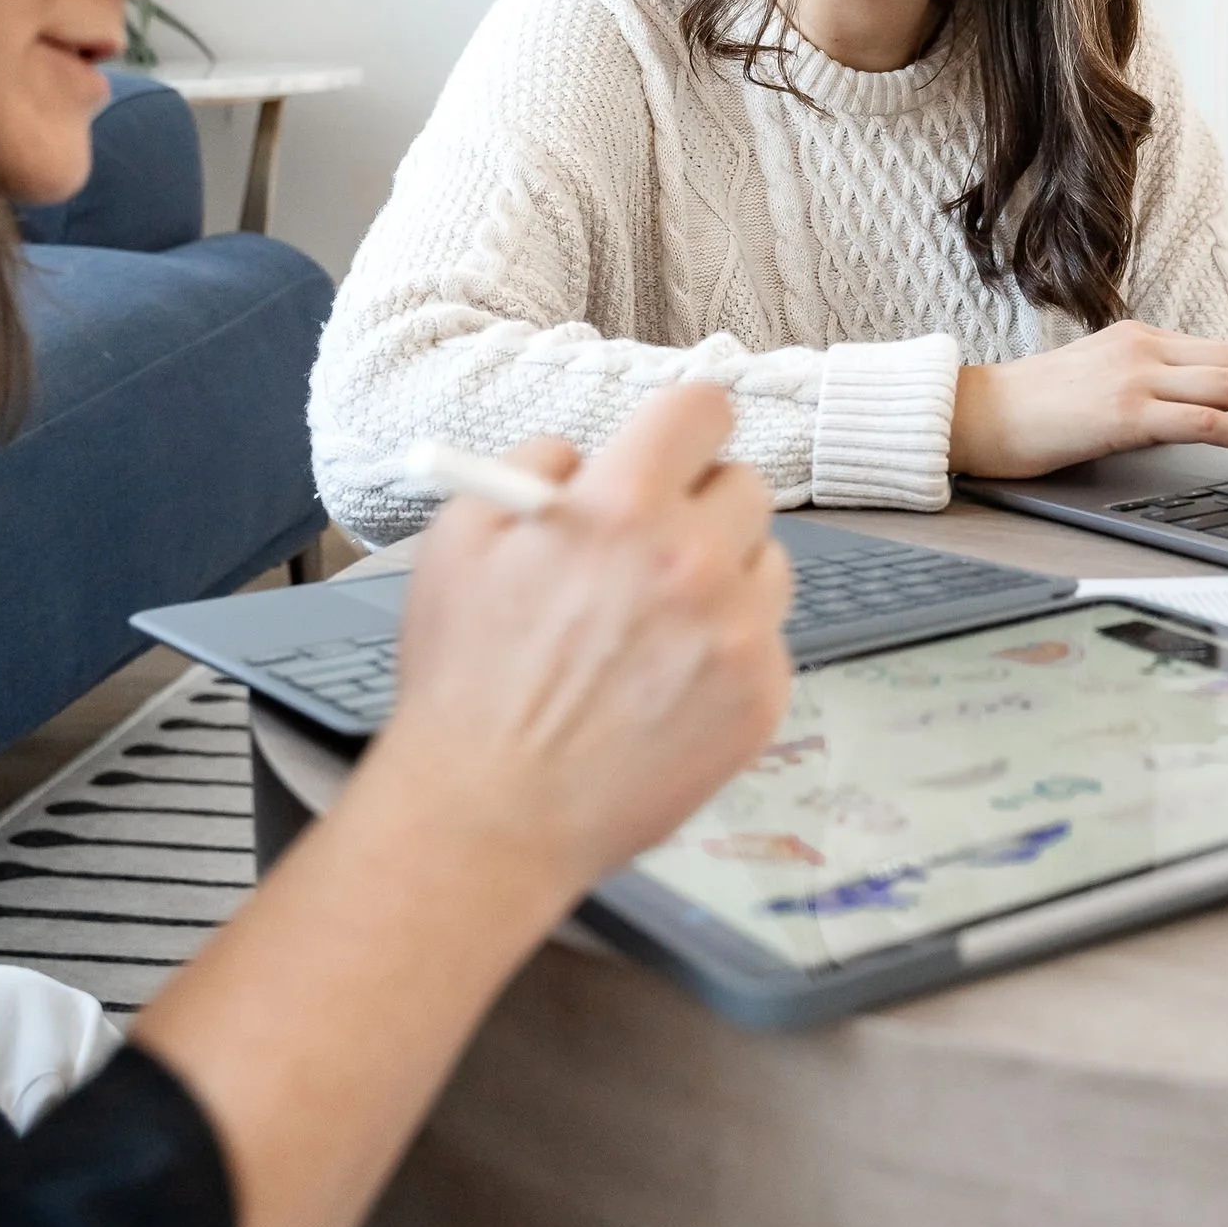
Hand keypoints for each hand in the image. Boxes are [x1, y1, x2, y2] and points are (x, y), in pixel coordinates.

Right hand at [385, 384, 794, 890]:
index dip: (685, 425)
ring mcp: (739, 633)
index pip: (702, 409)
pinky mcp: (761, 697)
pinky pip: (768, 640)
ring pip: (767, 562)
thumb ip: (531, 468)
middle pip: (745, 485)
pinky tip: (668, 686)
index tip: (676, 448)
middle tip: (653, 550)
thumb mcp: (459, 540)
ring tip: (657, 627)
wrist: (491, 817)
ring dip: (725, 577)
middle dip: (700, 506)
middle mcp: (695, 560)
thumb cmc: (466, 684)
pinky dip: (729, 652)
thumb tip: (586, 454)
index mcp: (623, 506)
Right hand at [949, 323, 1227, 481]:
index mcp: (1138, 337)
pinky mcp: (1124, 411)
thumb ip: (1143, 385)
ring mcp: (1134, 374)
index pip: (1224, 348)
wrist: (973, 416)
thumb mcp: (1095, 382)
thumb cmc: (1028, 411)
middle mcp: (1142, 346)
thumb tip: (1192, 411)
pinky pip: (1207, 418)